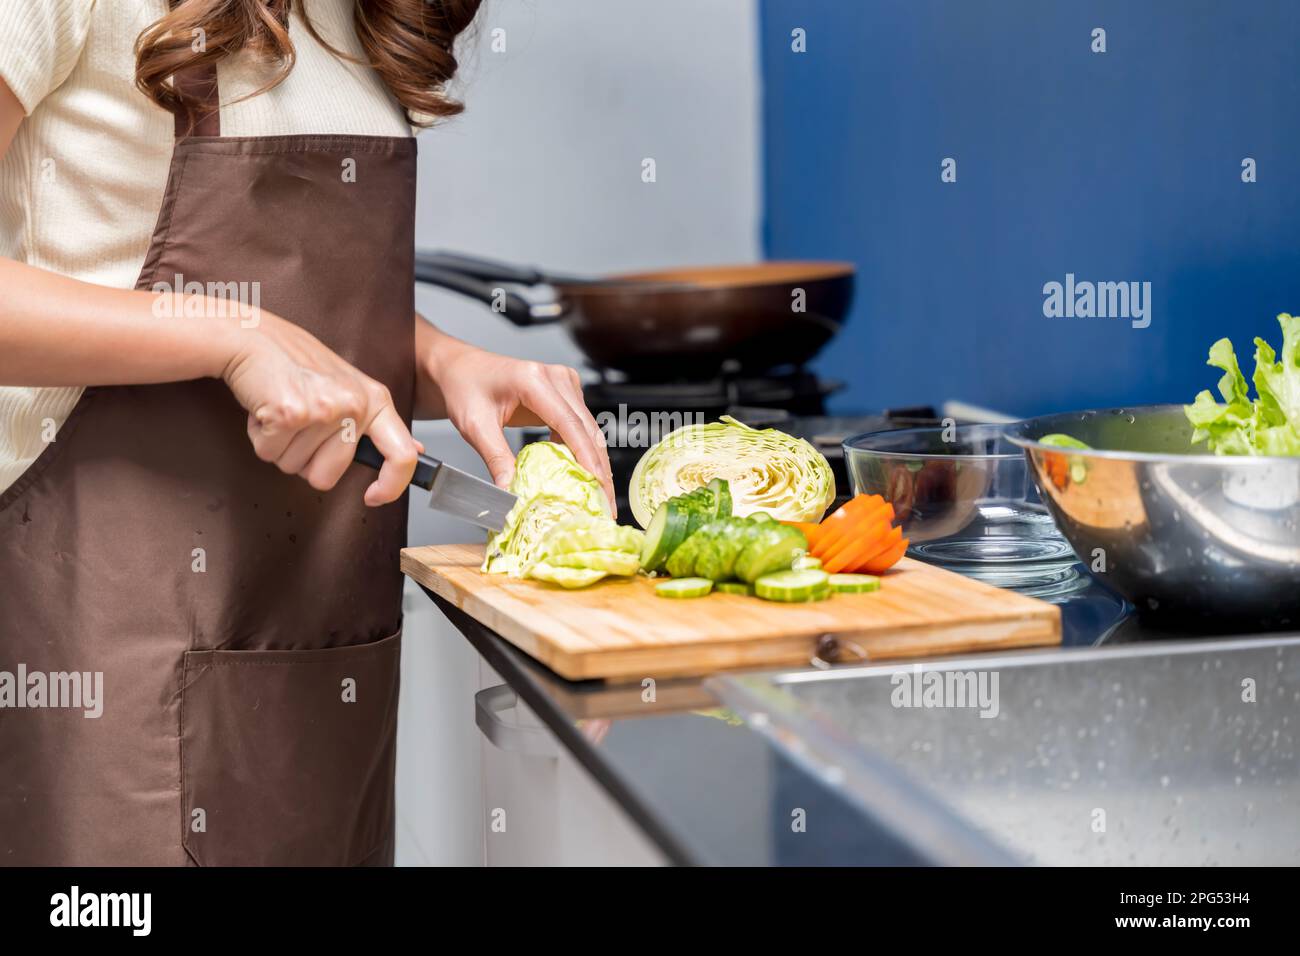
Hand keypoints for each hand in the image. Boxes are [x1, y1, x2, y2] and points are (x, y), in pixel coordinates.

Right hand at [221, 312, 420, 505]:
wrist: (253, 337)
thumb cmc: (296, 364)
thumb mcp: (350, 388)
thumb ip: (376, 422)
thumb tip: (413, 451)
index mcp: (375, 400)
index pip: (402, 456)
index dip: (390, 486)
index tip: (372, 497)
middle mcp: (355, 405)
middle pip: (327, 477)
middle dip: (303, 460)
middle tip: (298, 424)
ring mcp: (324, 410)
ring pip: (294, 467)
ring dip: (279, 445)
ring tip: (282, 410)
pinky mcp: (290, 414)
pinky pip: (269, 452)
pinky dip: (259, 436)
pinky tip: (266, 408)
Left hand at [416, 321, 614, 512]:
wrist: (462, 369)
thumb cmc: (465, 389)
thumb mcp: (475, 426)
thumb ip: (496, 459)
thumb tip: (511, 492)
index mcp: (533, 380)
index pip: (568, 422)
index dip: (586, 456)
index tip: (598, 484)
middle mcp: (556, 377)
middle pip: (587, 428)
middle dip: (598, 468)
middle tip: (605, 504)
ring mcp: (565, 382)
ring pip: (590, 428)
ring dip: (596, 463)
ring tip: (600, 496)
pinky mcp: (566, 392)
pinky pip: (581, 426)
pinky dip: (584, 452)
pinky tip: (585, 476)